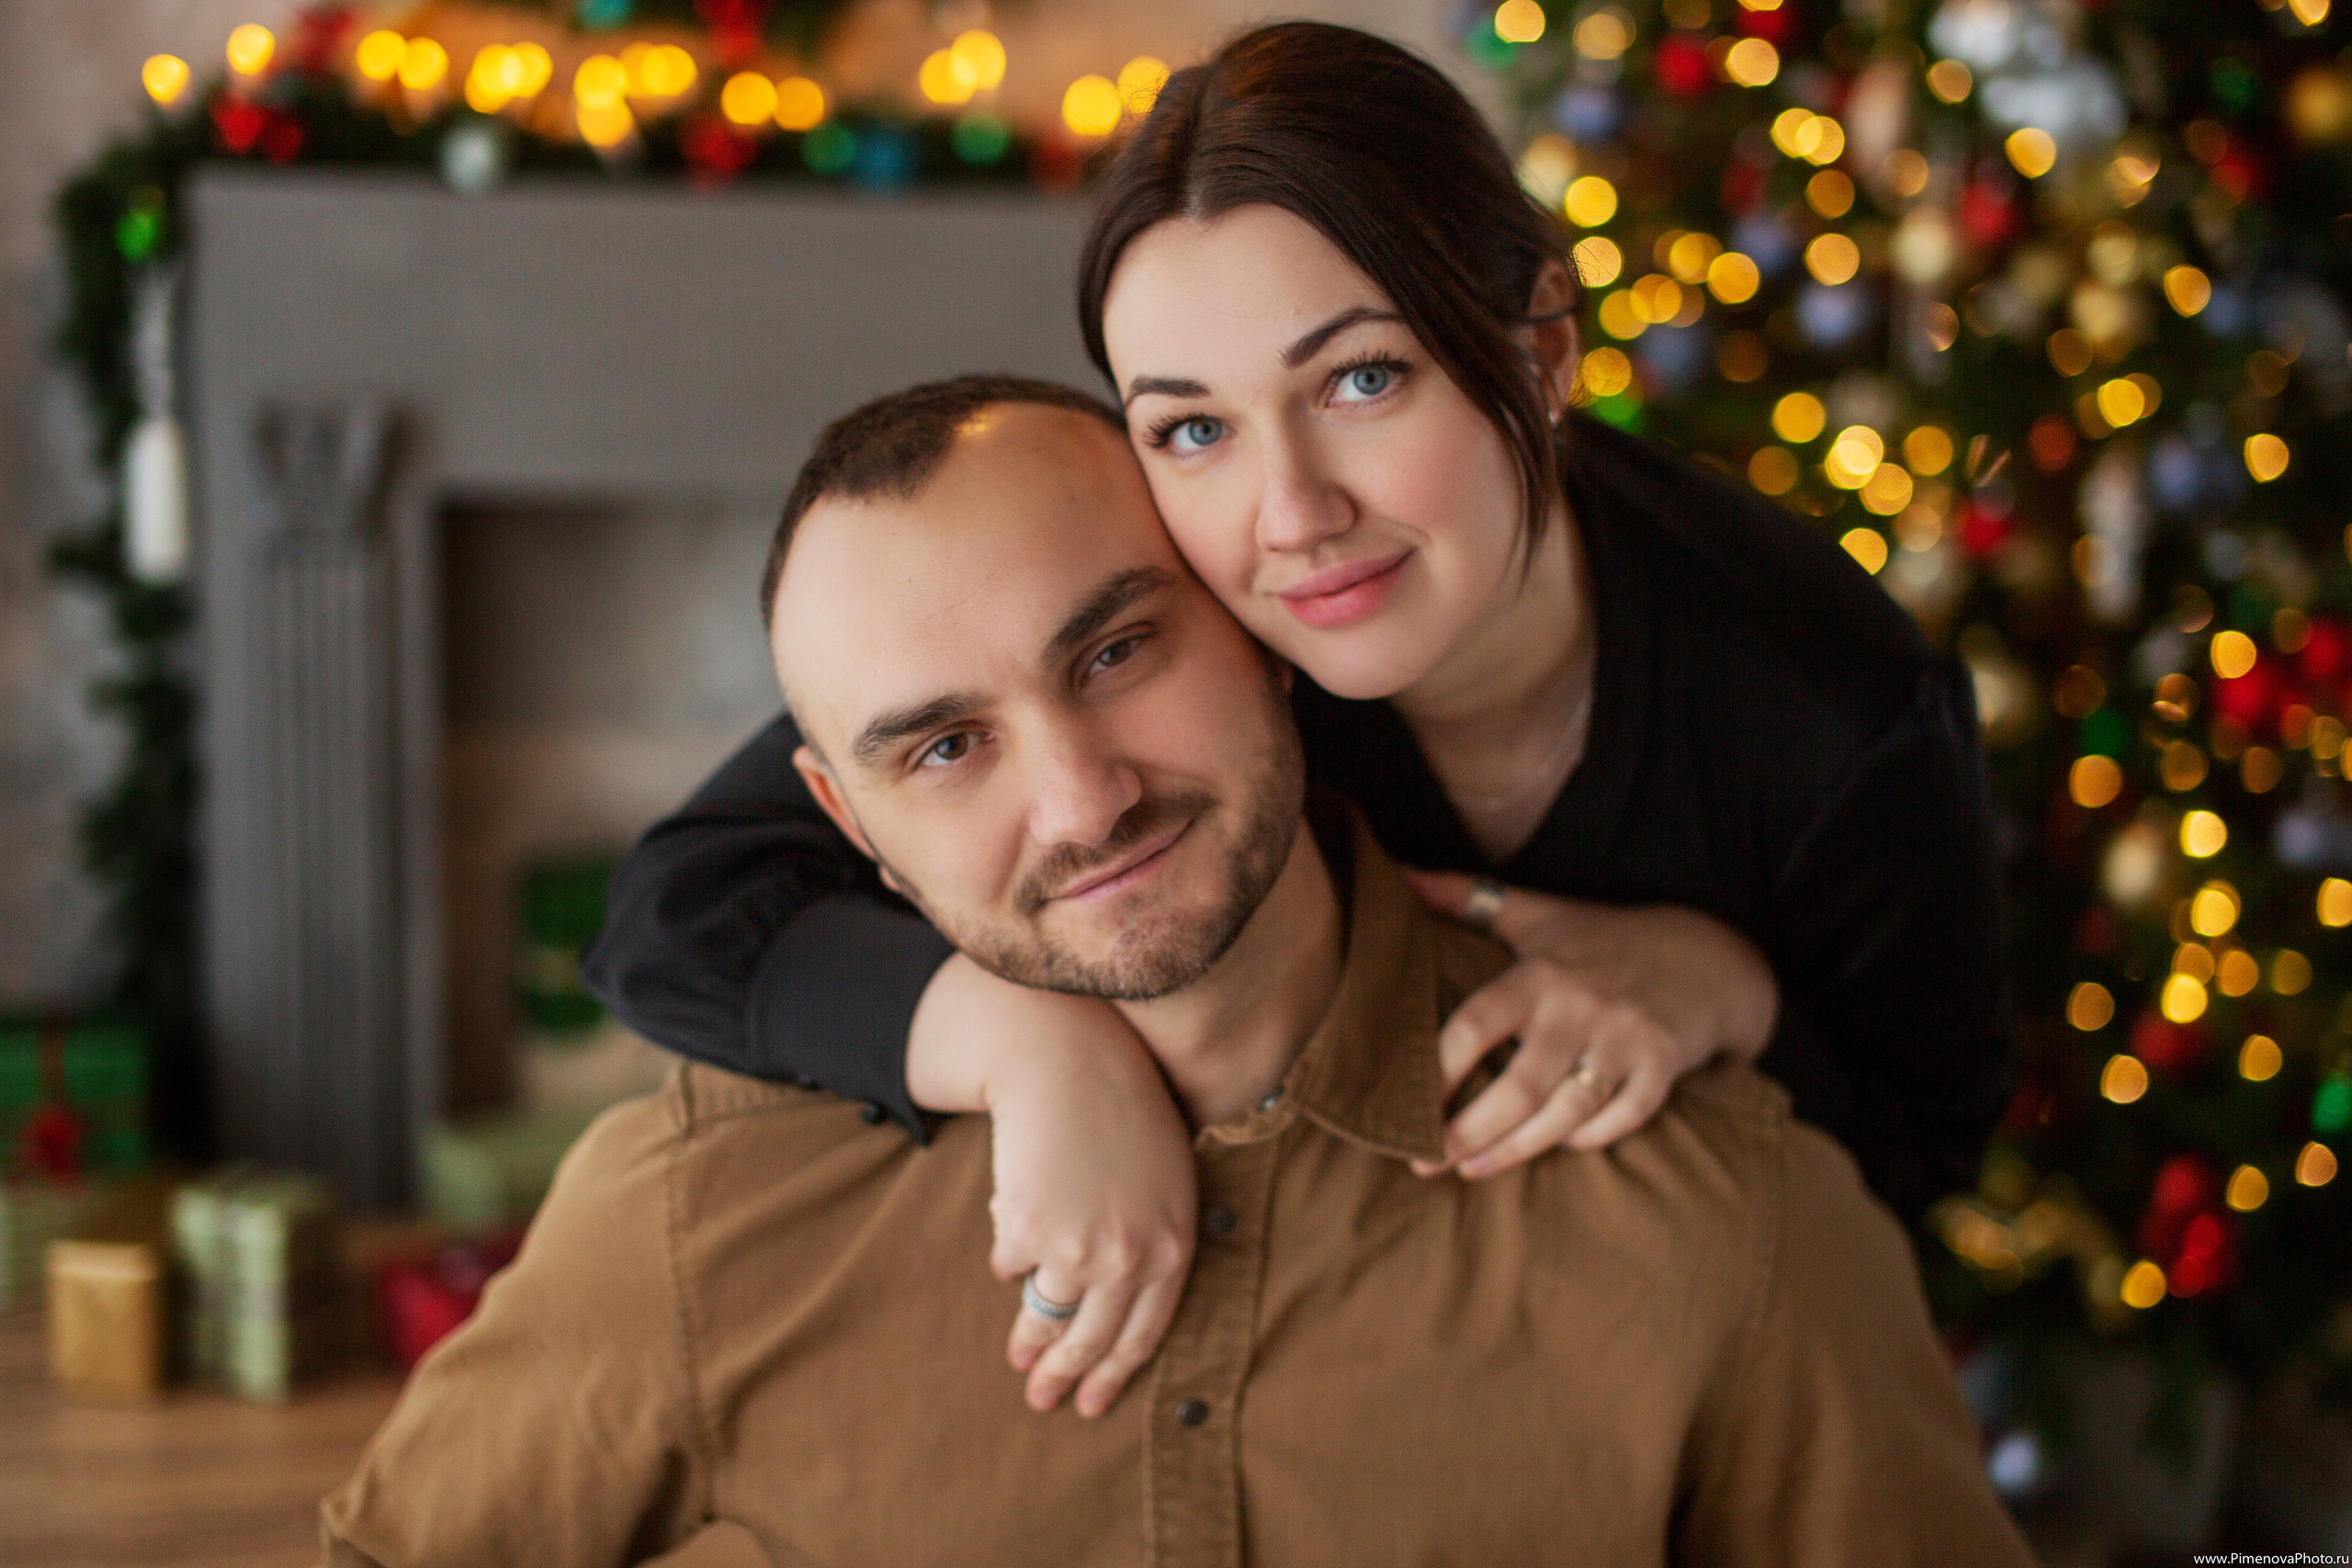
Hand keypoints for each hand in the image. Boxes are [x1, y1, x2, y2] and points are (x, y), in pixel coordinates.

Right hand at [908, 955, 1195, 1417]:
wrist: (1072, 1060)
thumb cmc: (1123, 1111)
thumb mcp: (1166, 1179)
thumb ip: (1153, 1243)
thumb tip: (1114, 1306)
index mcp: (1174, 1246)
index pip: (1144, 1332)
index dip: (1114, 1373)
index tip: (1092, 1402)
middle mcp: (1130, 1257)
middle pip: (1092, 1338)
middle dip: (1065, 1376)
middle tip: (1044, 1400)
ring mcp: (1077, 1248)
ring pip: (1045, 1312)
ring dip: (1028, 1339)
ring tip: (1019, 1356)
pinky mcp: (1026, 1231)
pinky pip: (1010, 1262)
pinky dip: (1009, 1252)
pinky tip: (1014, 1226)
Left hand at [1399, 872, 1777, 1178]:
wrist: (1706, 955)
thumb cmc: (1601, 939)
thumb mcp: (1537, 912)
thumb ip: (1465, 897)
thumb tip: (1399, 876)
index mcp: (1540, 972)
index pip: (1477, 1023)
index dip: (1438, 1069)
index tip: (1404, 1102)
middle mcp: (1582, 1006)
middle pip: (1519, 1086)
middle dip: (1469, 1131)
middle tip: (1427, 1161)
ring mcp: (1627, 1038)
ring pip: (1566, 1113)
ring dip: (1516, 1149)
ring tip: (1472, 1169)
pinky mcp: (1664, 1065)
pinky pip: (1621, 1118)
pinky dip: (1588, 1139)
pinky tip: (1556, 1148)